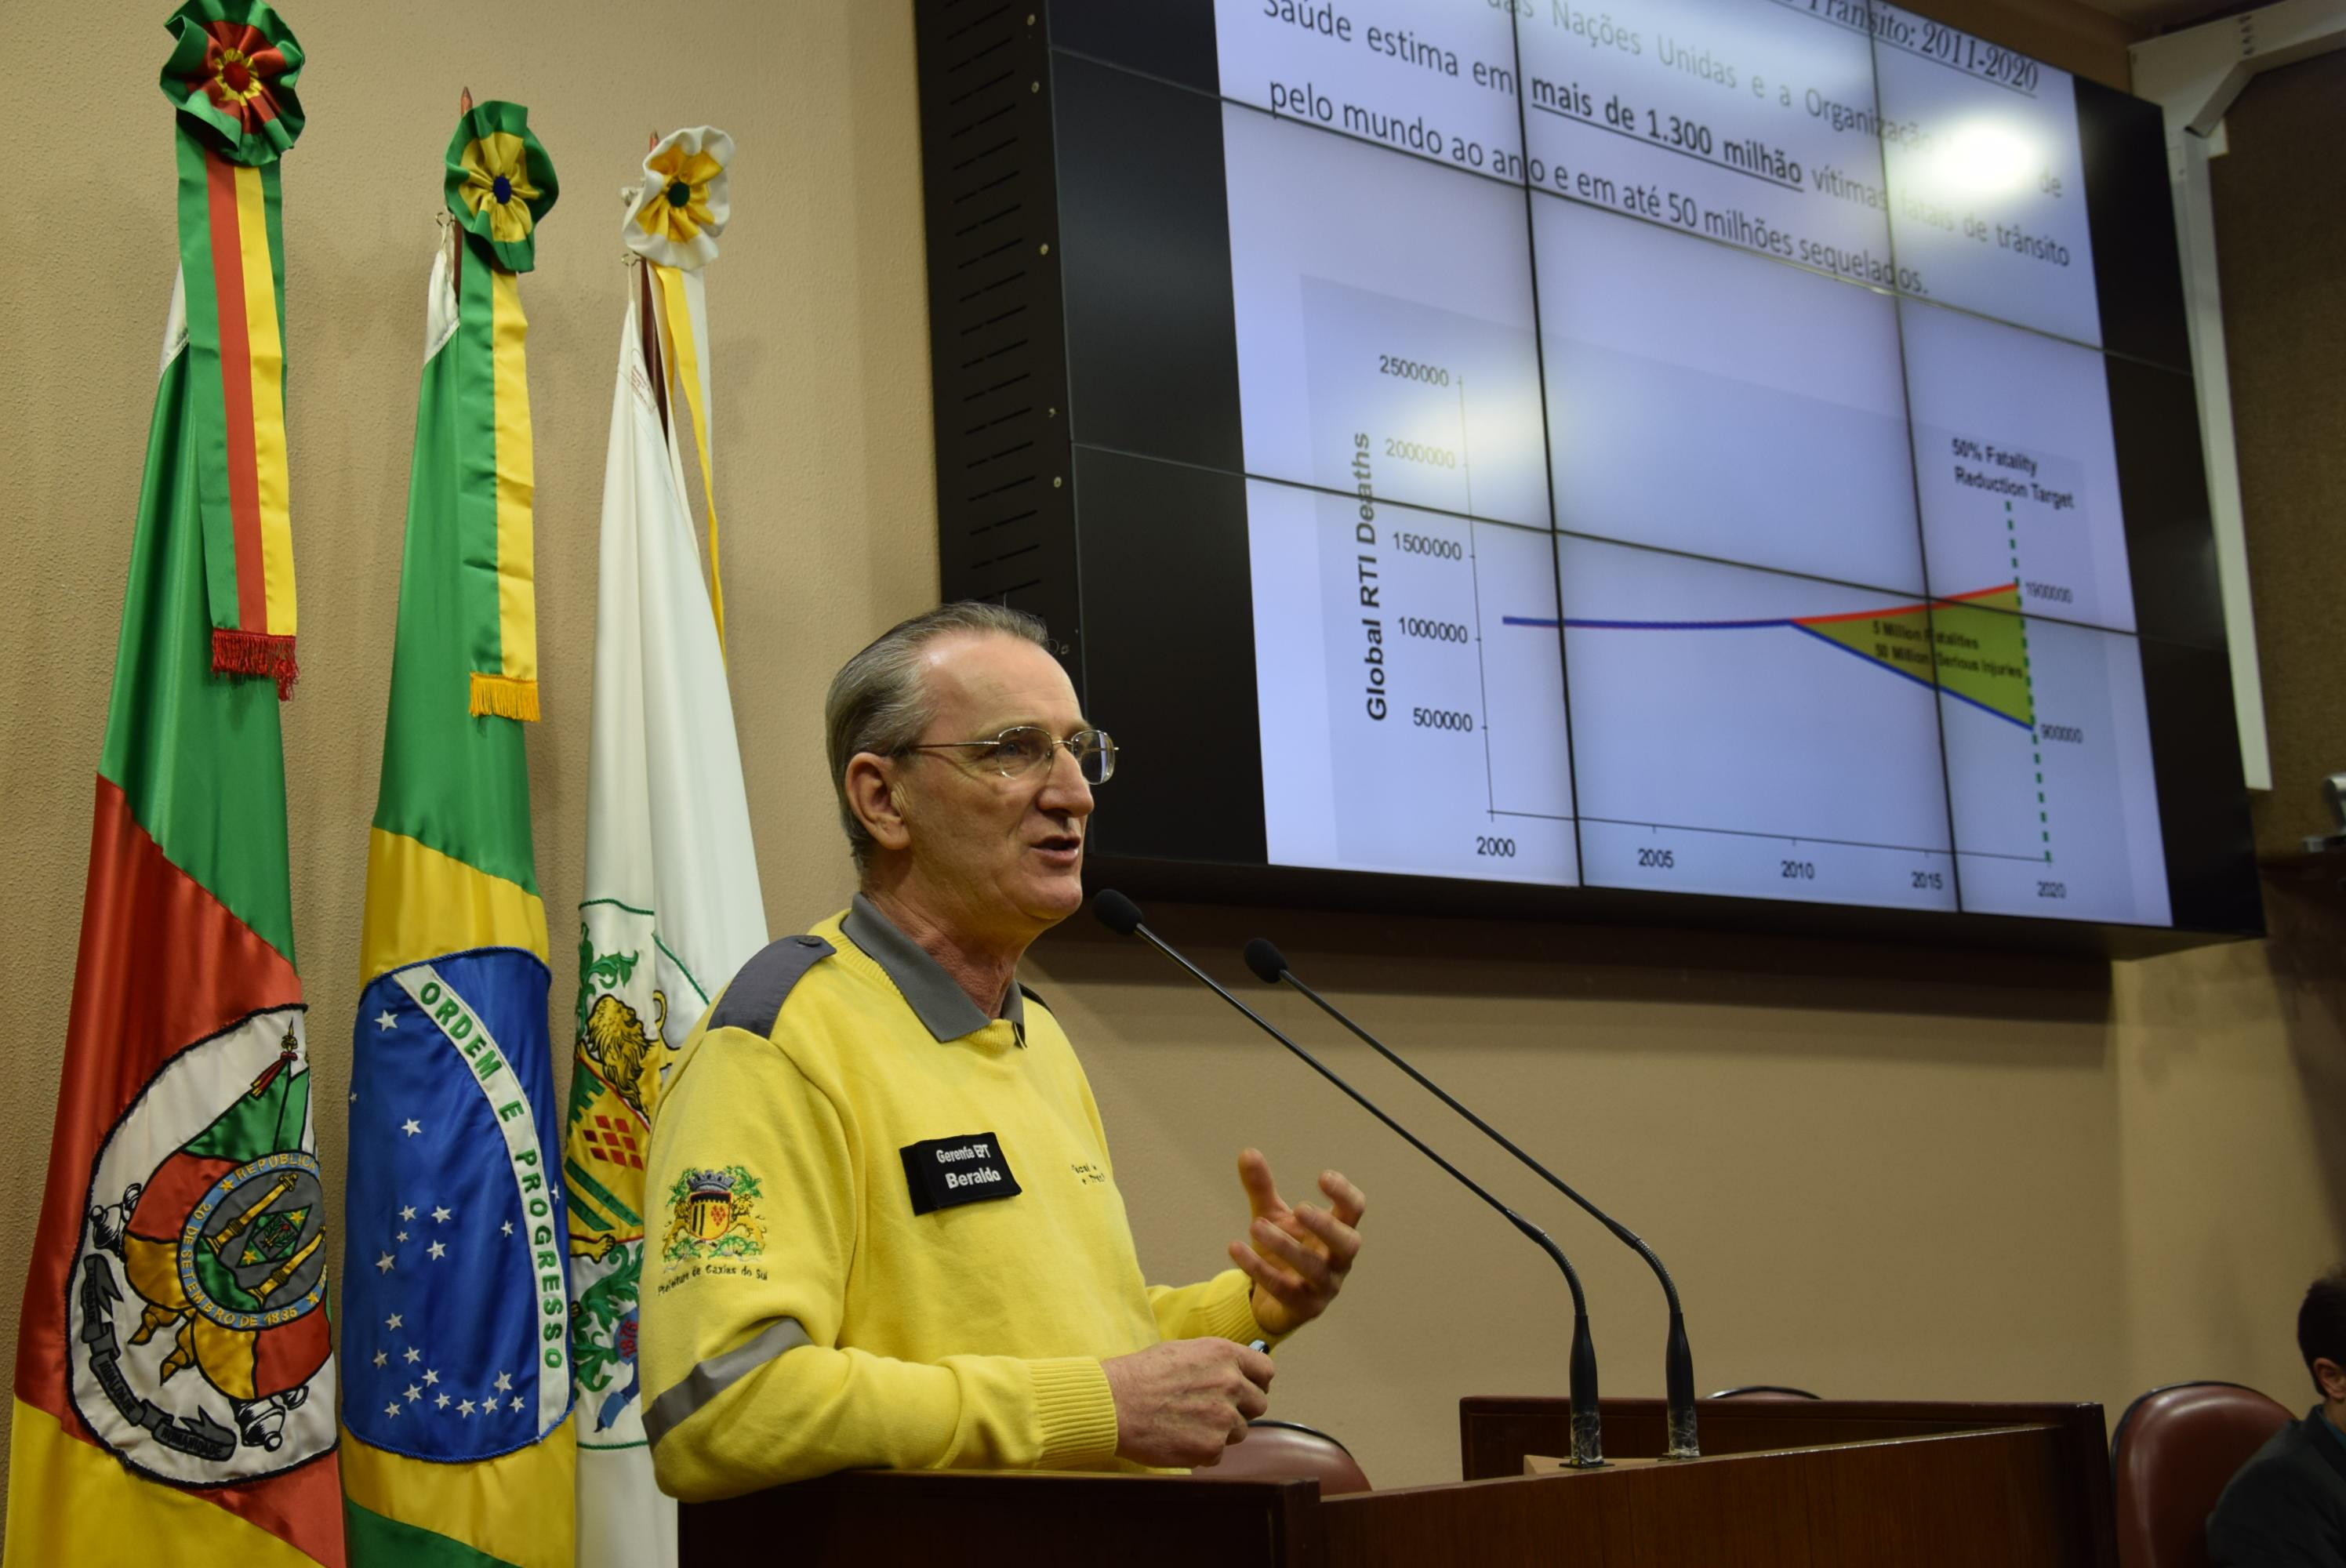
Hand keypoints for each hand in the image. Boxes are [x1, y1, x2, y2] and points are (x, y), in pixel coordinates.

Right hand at [1101, 1337, 1275, 1466]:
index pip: (1265, 1371)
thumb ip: (1215, 1362)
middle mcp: (1231, 1384)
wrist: (1114, 1404)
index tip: (1247, 1389)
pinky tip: (1179, 1438)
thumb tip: (1235, 1372)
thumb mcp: (1183, 1351)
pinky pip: (1218, 1454)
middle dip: (1240, 1409)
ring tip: (1188, 1424)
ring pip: (1239, 1431)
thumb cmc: (1141, 1375)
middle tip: (1213, 1411)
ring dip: (1221, 1431)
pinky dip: (1202, 1451)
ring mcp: (1223, 1418)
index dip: (1256, 1382)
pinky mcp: (1211, 1448)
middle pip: (1259, 1404)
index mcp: (1224, 1355)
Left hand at [1228, 1149, 1365, 1336]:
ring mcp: (1324, 1286)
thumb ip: (1262, 1187)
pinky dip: (1259, 1269)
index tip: (1323, 1177)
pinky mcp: (1303, 1307)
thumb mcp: (1272, 1216)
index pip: (1354, 1210)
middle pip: (1347, 1242)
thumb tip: (1247, 1152)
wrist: (1271, 1300)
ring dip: (1285, 1247)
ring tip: (1255, 1226)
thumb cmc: (1284, 1250)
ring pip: (1313, 1268)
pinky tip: (1235, 1249)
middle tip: (1299, 1208)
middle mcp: (1338, 1259)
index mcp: (1337, 1231)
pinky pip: (1284, 1288)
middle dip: (1325, 1225)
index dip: (1344, 1194)